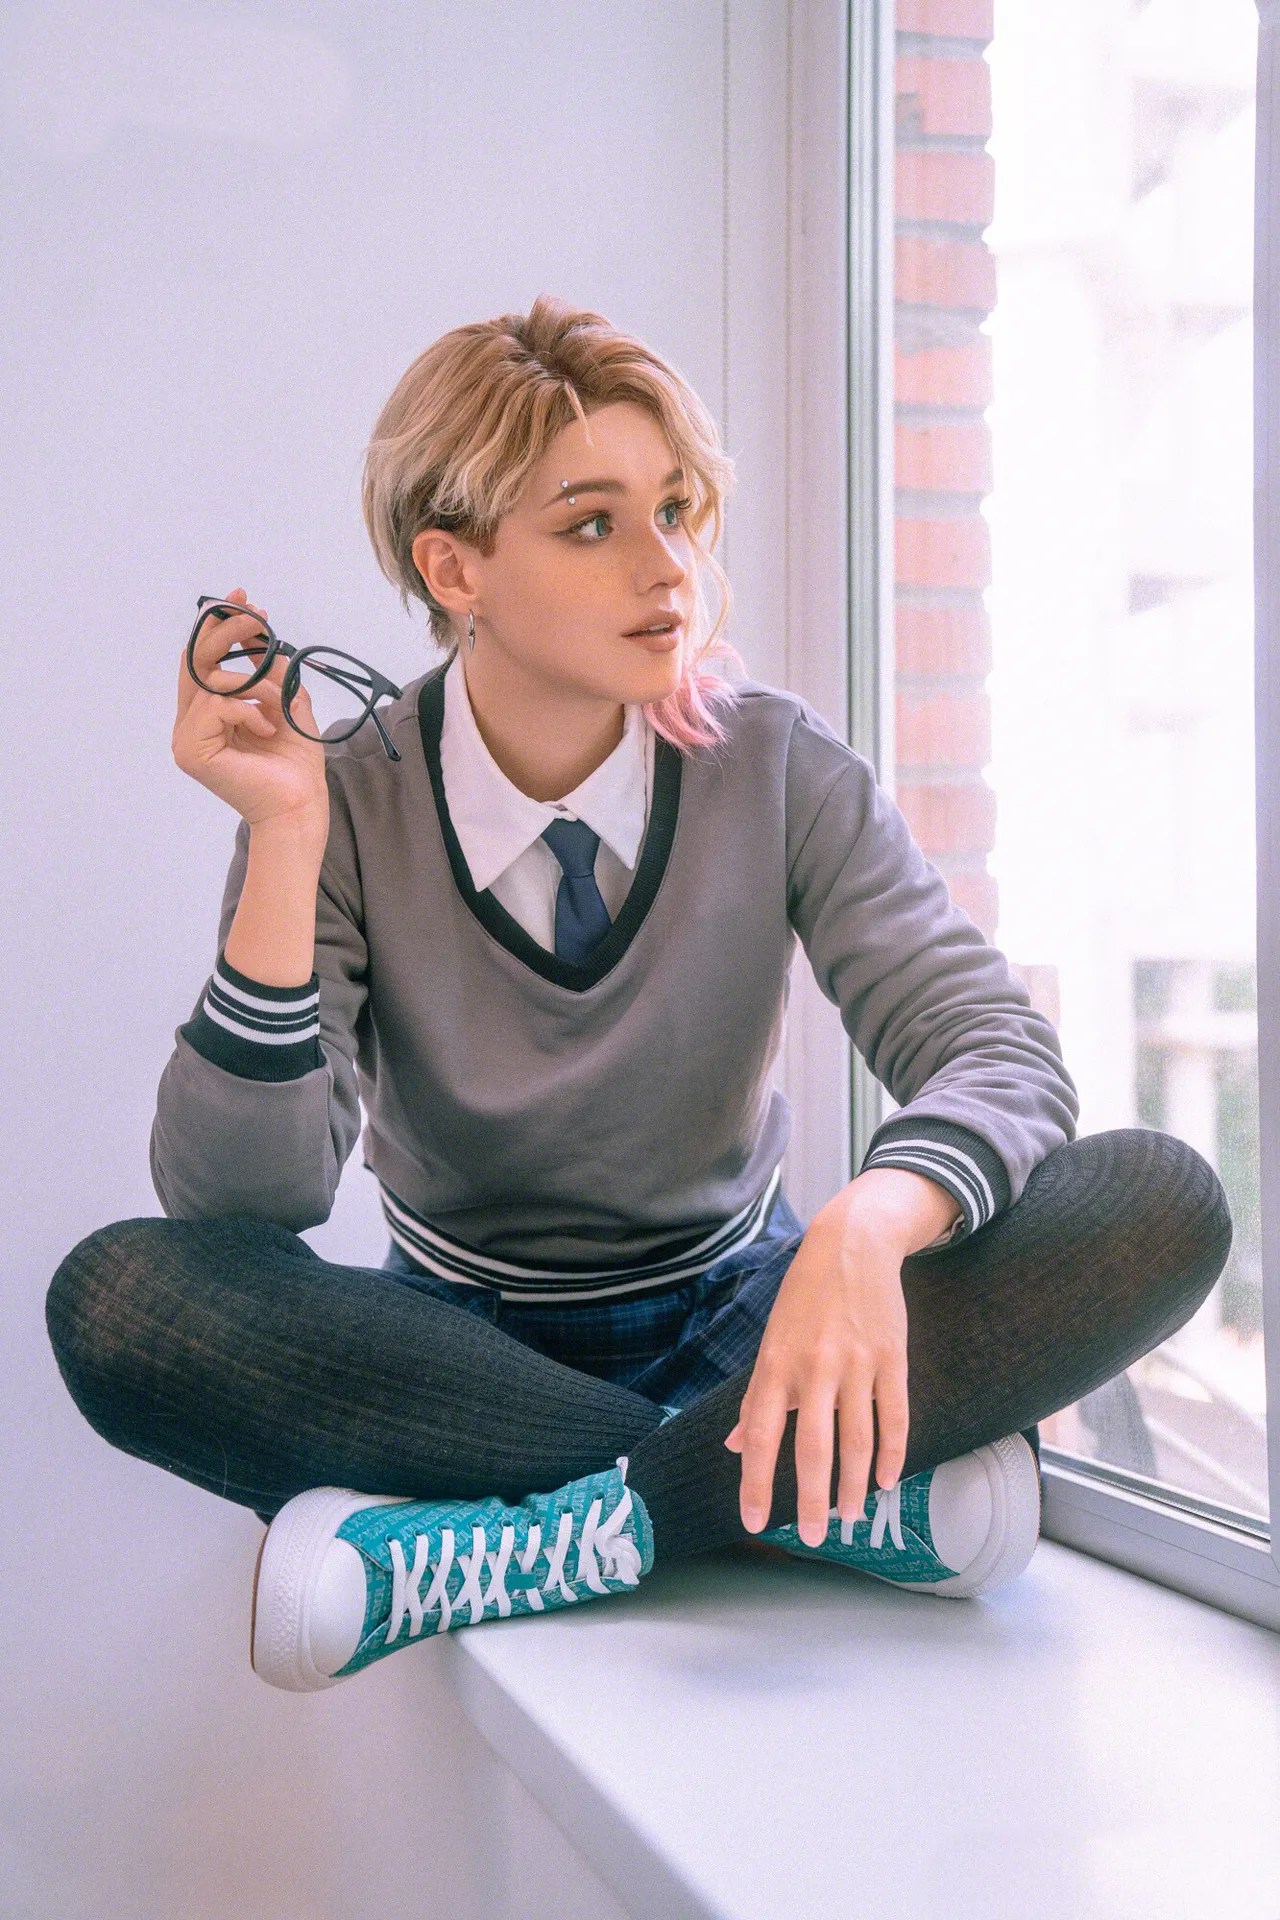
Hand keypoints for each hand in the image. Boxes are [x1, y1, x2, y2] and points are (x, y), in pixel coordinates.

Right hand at [172, 587, 329, 835]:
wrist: (300, 806)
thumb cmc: (295, 766)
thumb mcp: (288, 704)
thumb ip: (270, 672)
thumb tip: (260, 635)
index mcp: (208, 713)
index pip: (203, 660)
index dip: (218, 625)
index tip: (243, 599)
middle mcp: (191, 723)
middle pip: (196, 660)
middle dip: (226, 629)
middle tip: (255, 614)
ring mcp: (186, 738)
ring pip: (210, 680)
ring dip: (253, 683)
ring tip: (278, 707)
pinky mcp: (191, 752)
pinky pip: (217, 705)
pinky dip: (249, 710)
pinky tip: (268, 729)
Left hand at [723, 1208, 910, 1546]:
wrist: (852, 1245)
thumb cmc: (804, 1299)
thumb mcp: (770, 1341)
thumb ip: (757, 1398)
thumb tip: (734, 1444)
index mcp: (775, 1365)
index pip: (760, 1435)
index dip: (756, 1482)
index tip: (754, 1522)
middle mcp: (814, 1367)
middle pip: (813, 1447)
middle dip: (811, 1499)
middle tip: (813, 1537)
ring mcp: (856, 1363)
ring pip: (857, 1439)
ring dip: (854, 1486)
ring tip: (850, 1517)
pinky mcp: (891, 1358)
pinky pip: (895, 1416)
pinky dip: (893, 1453)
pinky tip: (887, 1481)